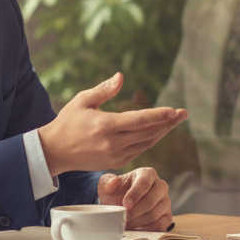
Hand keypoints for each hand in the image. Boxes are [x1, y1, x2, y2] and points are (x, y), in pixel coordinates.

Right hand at [38, 73, 186, 174]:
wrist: (55, 151)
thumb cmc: (68, 121)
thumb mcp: (83, 100)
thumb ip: (104, 90)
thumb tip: (121, 76)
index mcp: (105, 126)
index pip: (138, 121)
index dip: (158, 115)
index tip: (174, 110)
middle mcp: (112, 143)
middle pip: (148, 133)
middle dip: (168, 123)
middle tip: (184, 113)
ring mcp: (115, 156)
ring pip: (147, 143)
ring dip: (163, 132)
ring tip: (176, 120)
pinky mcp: (116, 163)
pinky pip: (139, 150)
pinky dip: (151, 140)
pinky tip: (160, 131)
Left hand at [98, 167, 171, 229]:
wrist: (122, 204)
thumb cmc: (117, 192)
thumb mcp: (108, 185)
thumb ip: (108, 182)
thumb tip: (114, 182)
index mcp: (148, 174)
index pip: (144, 183)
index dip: (135, 195)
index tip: (125, 205)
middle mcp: (161, 186)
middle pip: (150, 201)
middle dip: (134, 212)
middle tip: (123, 218)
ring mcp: (166, 201)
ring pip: (154, 214)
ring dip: (138, 222)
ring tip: (126, 224)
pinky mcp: (167, 216)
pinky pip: (160, 226)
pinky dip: (147, 230)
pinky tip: (136, 230)